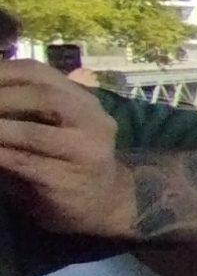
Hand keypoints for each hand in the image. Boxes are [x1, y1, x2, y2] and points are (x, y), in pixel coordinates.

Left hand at [0, 59, 137, 239]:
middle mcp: (91, 120)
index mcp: (82, 100)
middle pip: (42, 96)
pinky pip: (24, 164)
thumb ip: (26, 108)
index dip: (2, 71)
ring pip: (33, 132)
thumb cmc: (68, 161)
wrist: (106, 204)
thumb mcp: (54, 126)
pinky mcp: (67, 181)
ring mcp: (84, 151)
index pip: (38, 72)